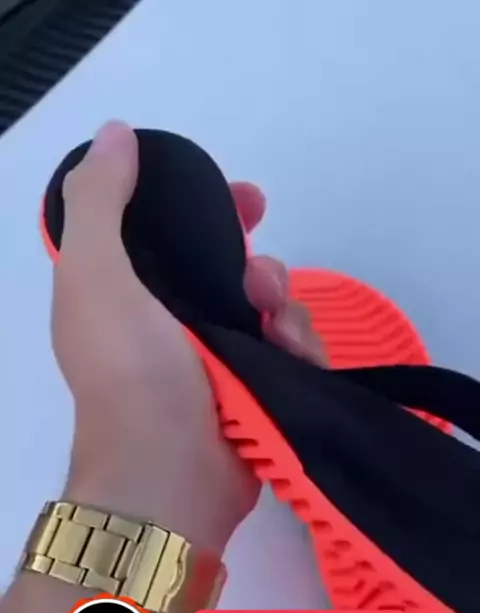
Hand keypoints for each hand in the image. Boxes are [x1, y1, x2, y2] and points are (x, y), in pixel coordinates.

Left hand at [53, 121, 323, 553]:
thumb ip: (99, 202)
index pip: (171, 233)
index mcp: (128, 292)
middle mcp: (172, 323)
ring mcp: (217, 360)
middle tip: (262, 281)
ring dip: (282, 304)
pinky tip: (292, 356)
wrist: (170, 476)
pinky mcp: (255, 390)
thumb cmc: (130, 374)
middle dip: (259, 263)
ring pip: (269, 306)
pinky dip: (299, 346)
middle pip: (231, 267)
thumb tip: (117, 133)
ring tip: (276, 329)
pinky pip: (292, 349)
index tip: (243, 200)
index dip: (207, 208)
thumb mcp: (96, 277)